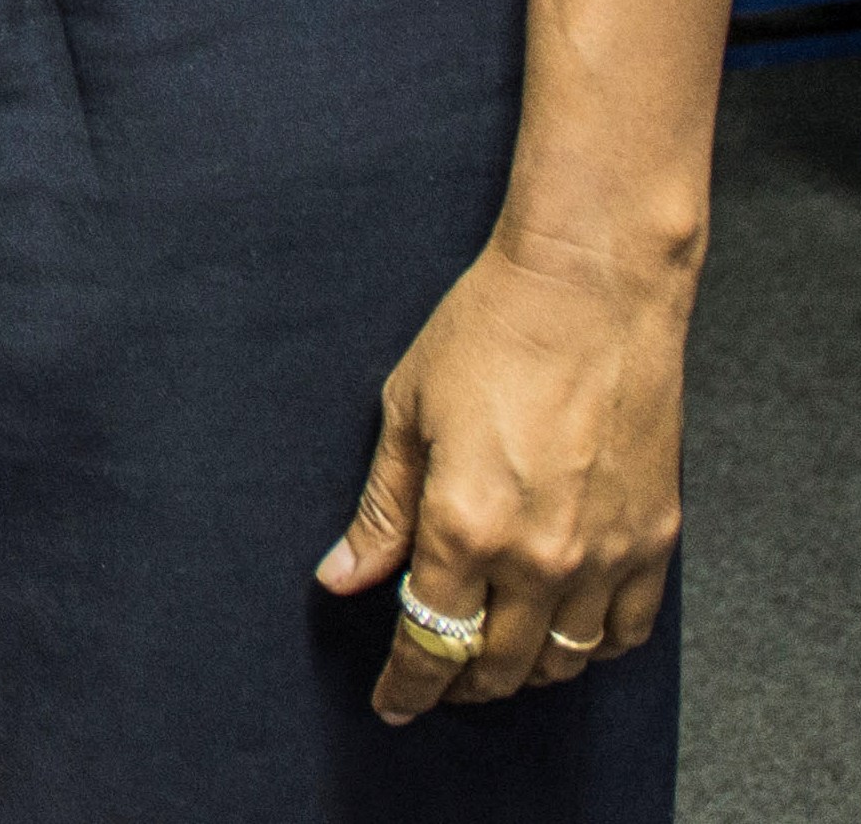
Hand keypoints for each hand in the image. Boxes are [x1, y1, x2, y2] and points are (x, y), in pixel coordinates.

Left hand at [314, 227, 692, 718]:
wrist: (591, 290)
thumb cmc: (488, 333)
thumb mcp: (405, 413)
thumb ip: (381, 509)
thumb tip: (341, 577)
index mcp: (464, 527)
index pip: (430, 639)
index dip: (407, 684)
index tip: (390, 705)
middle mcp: (539, 558)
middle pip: (497, 664)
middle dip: (459, 684)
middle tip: (435, 684)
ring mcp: (604, 555)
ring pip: (562, 661)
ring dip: (523, 673)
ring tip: (492, 663)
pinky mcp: (654, 539)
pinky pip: (624, 631)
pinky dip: (591, 649)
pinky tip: (564, 638)